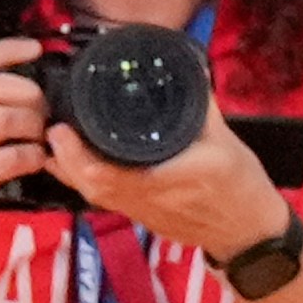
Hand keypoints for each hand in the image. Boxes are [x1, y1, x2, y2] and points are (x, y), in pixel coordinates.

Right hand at [0, 39, 51, 278]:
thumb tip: (20, 68)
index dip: (7, 49)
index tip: (36, 48)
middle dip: (28, 92)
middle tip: (41, 108)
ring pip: (8, 117)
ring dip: (34, 125)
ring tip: (38, 137)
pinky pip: (16, 154)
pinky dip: (35, 155)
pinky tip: (35, 160)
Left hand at [45, 100, 288, 260]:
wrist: (249, 232)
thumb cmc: (242, 186)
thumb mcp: (227, 142)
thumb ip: (203, 107)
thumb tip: (188, 69)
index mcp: (173, 176)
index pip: (113, 173)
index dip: (80, 155)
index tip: (64, 127)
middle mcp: (150, 198)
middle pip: (93, 185)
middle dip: (66, 160)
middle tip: (53, 128)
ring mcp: (143, 212)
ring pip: (94, 195)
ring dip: (68, 172)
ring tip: (55, 145)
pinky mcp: (142, 217)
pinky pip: (104, 200)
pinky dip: (85, 182)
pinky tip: (75, 167)